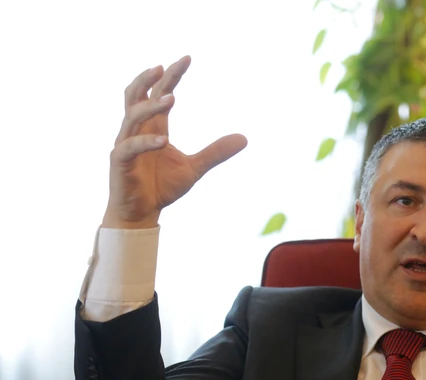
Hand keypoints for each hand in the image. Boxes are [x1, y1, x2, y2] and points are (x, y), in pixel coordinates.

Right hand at [103, 56, 247, 228]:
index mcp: (154, 127)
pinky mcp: (119, 162)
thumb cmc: (162, 187)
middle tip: (167, 66)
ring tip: (170, 100)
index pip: (159, 93)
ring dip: (150, 107)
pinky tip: (164, 141)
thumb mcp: (195, 168)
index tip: (187, 59)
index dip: (171, 76)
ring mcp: (125, 144)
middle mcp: (137, 130)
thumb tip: (245, 138)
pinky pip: (130, 147)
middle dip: (150, 78)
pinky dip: (146, 142)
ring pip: (132, 116)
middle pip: (137, 95)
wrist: (142, 214)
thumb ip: (216, 152)